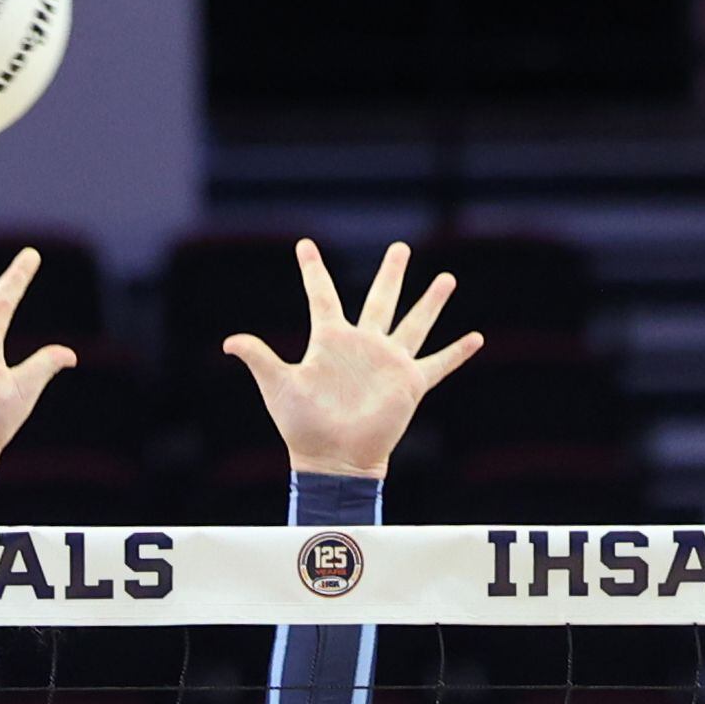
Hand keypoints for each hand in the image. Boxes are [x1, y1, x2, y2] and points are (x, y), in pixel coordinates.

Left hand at [224, 240, 478, 478]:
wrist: (333, 458)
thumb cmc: (303, 425)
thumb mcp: (278, 385)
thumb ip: (259, 357)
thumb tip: (228, 342)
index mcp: (331, 339)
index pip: (322, 295)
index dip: (312, 270)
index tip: (304, 245)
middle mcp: (363, 345)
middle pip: (380, 299)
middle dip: (392, 273)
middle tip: (401, 248)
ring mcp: (388, 363)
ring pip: (414, 323)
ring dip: (431, 302)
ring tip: (447, 278)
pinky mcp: (409, 384)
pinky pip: (438, 364)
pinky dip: (457, 352)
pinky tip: (476, 337)